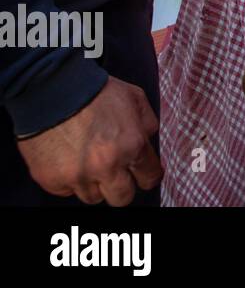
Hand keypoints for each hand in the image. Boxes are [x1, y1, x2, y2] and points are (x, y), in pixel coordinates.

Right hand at [17, 77, 162, 205]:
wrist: (51, 88)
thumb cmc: (95, 91)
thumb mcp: (135, 98)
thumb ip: (148, 124)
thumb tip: (149, 143)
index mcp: (131, 146)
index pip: (149, 178)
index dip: (148, 176)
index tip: (144, 174)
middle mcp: (106, 166)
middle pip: (122, 198)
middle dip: (122, 187)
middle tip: (116, 173)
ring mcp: (77, 176)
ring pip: (93, 197)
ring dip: (94, 184)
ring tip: (89, 162)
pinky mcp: (52, 180)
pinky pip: (66, 192)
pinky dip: (69, 181)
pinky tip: (69, 160)